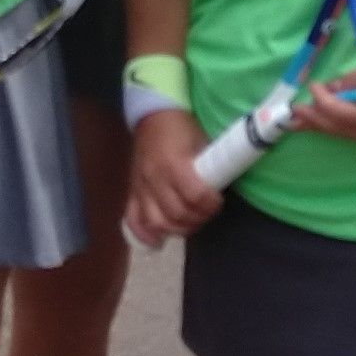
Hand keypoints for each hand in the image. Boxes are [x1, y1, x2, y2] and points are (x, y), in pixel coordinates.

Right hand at [126, 108, 221, 247]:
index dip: (210, 204)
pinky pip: (133, 219)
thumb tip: (222, 186)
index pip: (194, 195)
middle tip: (207, 212)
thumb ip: (209, 166)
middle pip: (176, 214)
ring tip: (191, 222)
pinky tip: (159, 241)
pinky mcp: (133, 191)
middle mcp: (154, 178)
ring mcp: (140, 187)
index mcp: (173, 163)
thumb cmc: (182, 127)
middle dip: (197, 218)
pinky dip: (146, 234)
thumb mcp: (201, 141)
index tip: (218, 200)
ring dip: (177, 228)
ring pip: (156, 222)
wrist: (153, 114)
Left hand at [293, 58, 355, 147]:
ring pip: (349, 134)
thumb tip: (332, 87)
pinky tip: (324, 122)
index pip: (347, 115)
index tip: (314, 86)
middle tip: (292, 114)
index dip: (326, 102)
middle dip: (317, 121)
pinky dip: (339, 126)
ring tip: (300, 122)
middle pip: (344, 130)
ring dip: (324, 126)